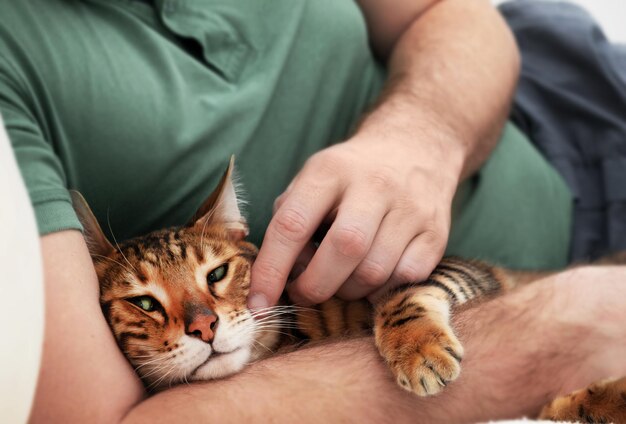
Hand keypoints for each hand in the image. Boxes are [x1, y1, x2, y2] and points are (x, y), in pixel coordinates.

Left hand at [249, 123, 464, 307]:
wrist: (415, 146)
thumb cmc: (350, 175)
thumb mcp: (312, 179)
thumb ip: (289, 220)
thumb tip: (275, 277)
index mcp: (330, 170)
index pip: (293, 224)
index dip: (271, 270)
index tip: (257, 304)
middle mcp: (374, 185)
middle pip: (343, 249)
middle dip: (315, 287)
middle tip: (304, 293)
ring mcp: (410, 208)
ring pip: (375, 271)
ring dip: (348, 291)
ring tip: (340, 280)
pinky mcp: (436, 232)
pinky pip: (406, 278)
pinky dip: (382, 290)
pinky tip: (372, 277)